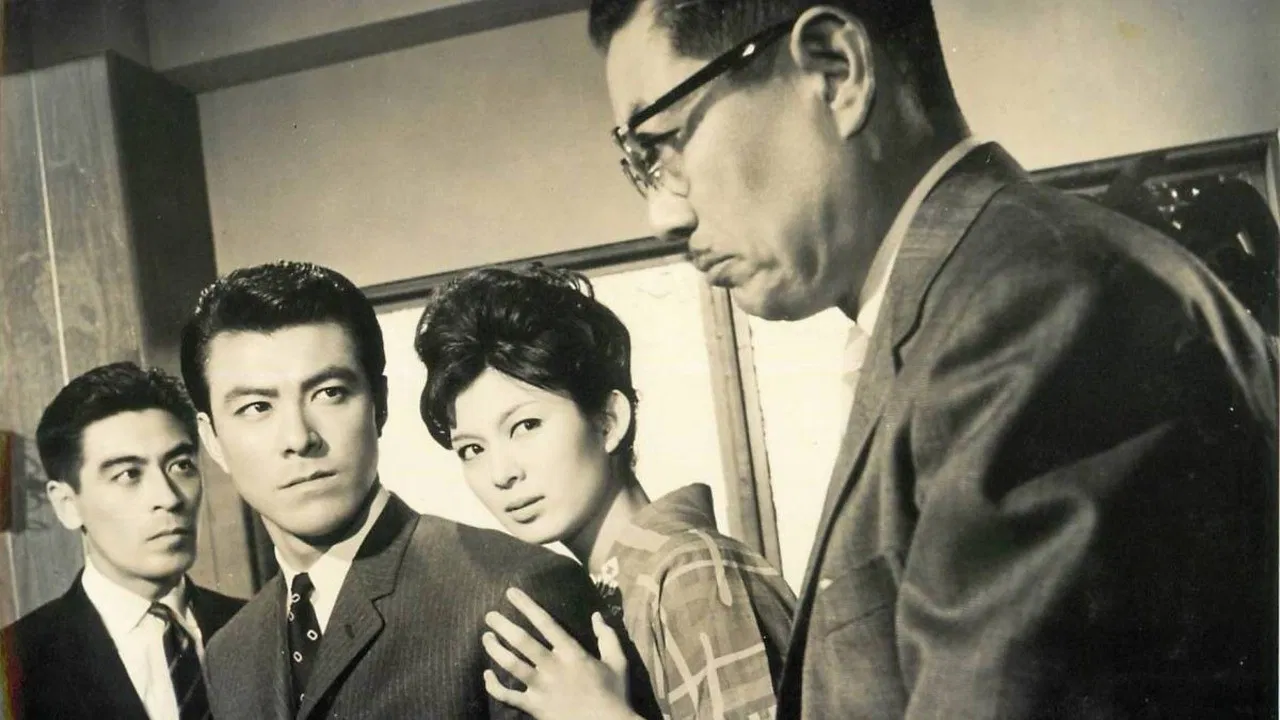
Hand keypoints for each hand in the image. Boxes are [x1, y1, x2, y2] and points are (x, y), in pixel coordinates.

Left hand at [483, 587, 637, 719]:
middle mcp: (553, 666)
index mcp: (572, 652)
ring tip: (486, 637)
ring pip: (510, 664)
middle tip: (489, 615)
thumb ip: (607, 637)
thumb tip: (596, 615)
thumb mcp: (618, 662)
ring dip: (495, 649)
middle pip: (522, 641)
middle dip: (503, 625)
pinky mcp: (534, 707)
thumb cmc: (614, 695)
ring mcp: (541, 687)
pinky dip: (493, 686)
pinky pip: (507, 696)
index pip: (545, 622)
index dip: (526, 605)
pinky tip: (486, 676)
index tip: (511, 593)